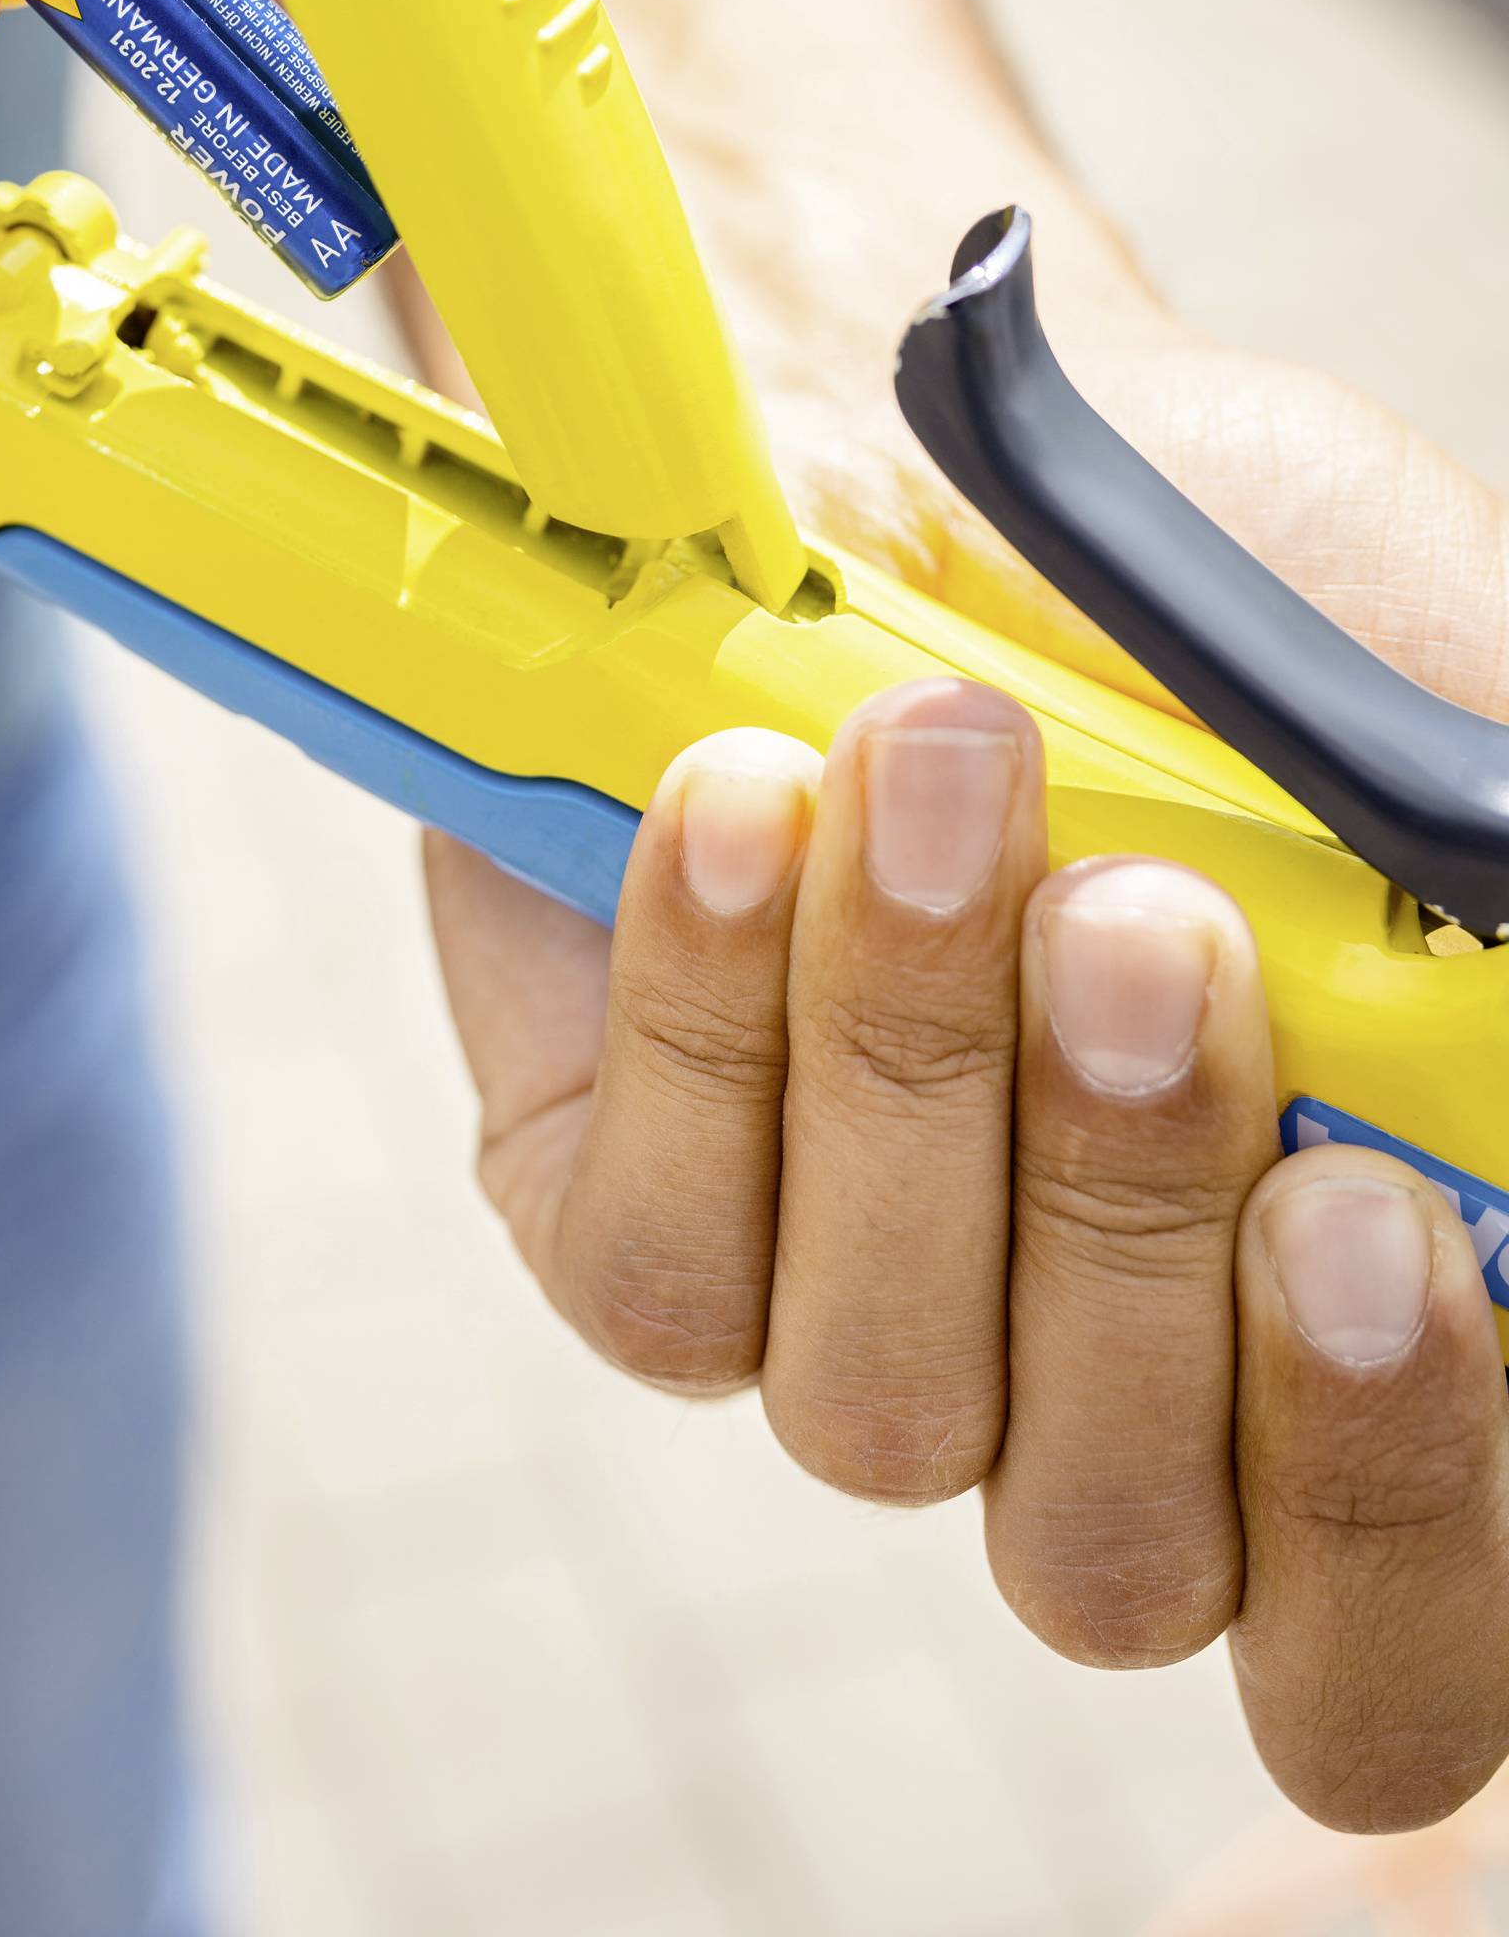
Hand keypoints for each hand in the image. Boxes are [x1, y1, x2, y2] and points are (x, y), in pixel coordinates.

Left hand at [429, 313, 1508, 1836]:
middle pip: (1122, 1552)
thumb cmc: (1198, 568)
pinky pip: (656, 1270)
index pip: (1390, 1638)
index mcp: (1327, 1310)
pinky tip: (741, 804)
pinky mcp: (629, 1212)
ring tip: (933, 774)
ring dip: (915, 1078)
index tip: (1384, 1215)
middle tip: (1142, 926)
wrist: (900, 411)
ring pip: (880, 1408)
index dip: (1400, 1514)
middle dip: (1132, 1226)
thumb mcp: (1434, 694)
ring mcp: (850, 1310)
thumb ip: (1505, 915)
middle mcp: (1093, 1370)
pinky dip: (708, 1028)